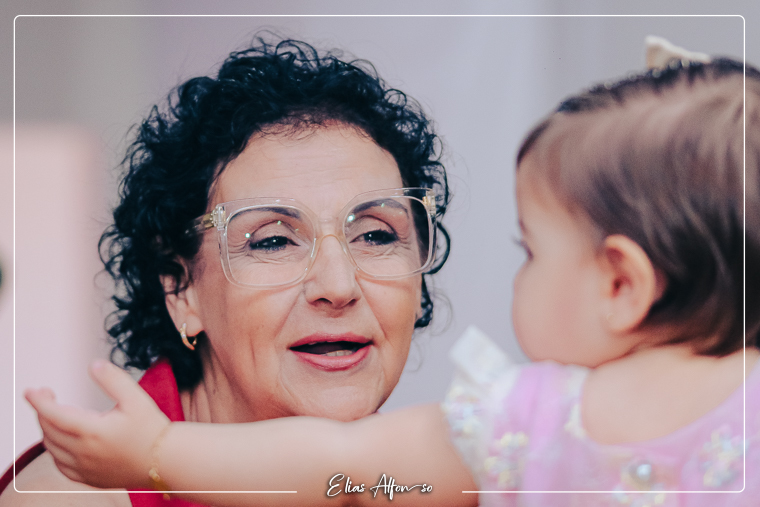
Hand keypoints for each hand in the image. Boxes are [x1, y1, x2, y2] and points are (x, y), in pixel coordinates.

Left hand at [25, 360, 170, 489]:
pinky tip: (63, 441)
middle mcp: (83, 452)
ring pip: (52, 448)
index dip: (38, 400)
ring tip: (56, 414)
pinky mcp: (90, 478)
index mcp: (92, 430)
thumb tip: (94, 365)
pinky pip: (61, 465)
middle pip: (49, 429)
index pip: (53, 414)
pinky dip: (55, 451)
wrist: (167, 461)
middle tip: (48, 394)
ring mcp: (85, 467)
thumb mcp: (137, 398)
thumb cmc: (153, 430)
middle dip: (43, 410)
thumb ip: (113, 379)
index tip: (31, 390)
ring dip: (48, 429)